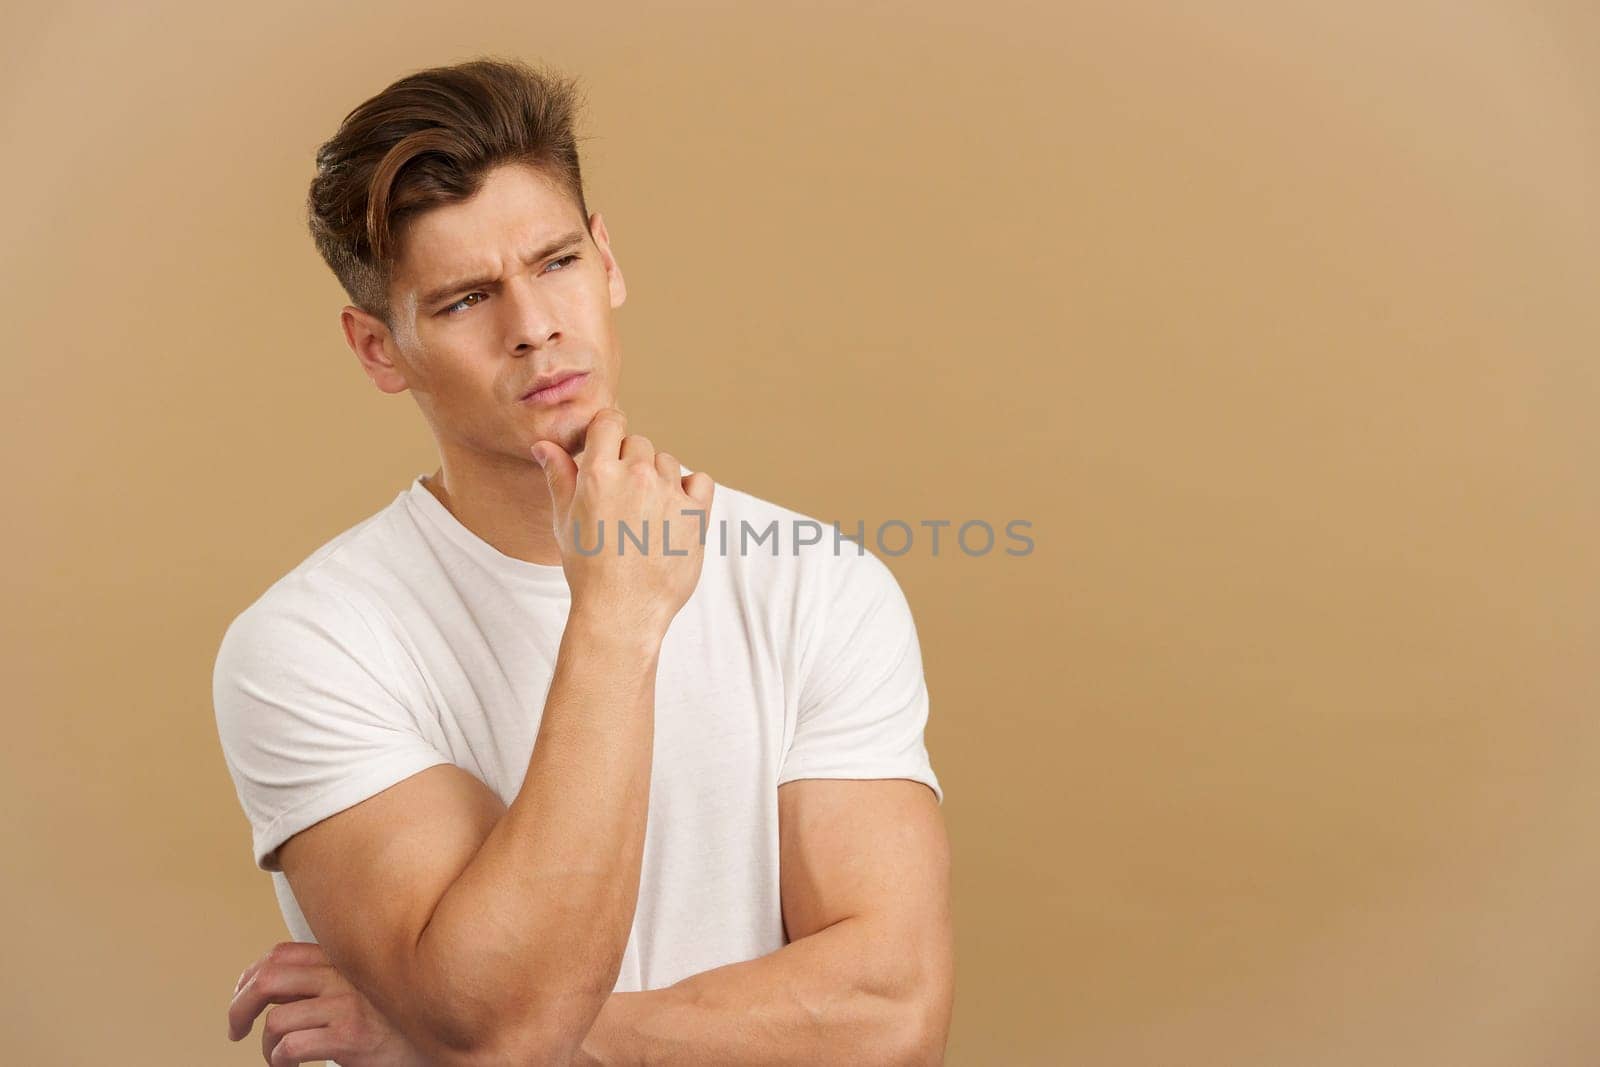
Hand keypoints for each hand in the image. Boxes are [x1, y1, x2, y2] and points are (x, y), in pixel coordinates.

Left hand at [227, 940, 429, 1065]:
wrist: (447, 1037)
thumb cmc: (405, 1018)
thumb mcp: (371, 986)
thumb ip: (337, 978)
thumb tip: (286, 989)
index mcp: (346, 960)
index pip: (281, 953)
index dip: (251, 974)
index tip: (243, 995)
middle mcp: (345, 976)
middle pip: (267, 978)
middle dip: (239, 1005)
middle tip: (236, 1028)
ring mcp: (348, 1006)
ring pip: (275, 1019)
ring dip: (264, 1046)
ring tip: (275, 1058)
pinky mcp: (351, 1038)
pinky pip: (291, 1047)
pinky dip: (279, 1061)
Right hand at [532, 407, 715, 637]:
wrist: (621, 610)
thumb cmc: (587, 568)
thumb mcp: (564, 519)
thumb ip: (558, 475)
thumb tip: (544, 445)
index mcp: (599, 472)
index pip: (610, 421)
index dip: (608, 433)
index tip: (607, 452)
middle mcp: (636, 476)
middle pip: (639, 443)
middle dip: (630, 462)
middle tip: (623, 499)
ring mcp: (669, 493)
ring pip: (667, 461)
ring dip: (658, 478)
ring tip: (645, 513)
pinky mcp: (695, 513)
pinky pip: (700, 480)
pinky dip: (690, 490)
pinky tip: (674, 511)